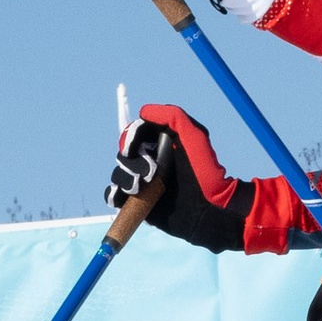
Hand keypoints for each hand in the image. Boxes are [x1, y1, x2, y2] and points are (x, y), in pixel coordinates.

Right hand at [104, 108, 249, 252]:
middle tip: (149, 173)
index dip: (130, 137)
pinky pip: (116, 196)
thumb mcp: (194, 136)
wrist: (208, 208)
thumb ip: (172, 116)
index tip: (132, 147)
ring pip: (119, 174)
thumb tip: (143, 112)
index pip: (135, 134)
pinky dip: (113, 195)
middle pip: (124, 154)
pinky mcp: (139, 202)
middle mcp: (151, 161)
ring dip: (124, 178)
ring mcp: (144, 183)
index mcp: (161, 144)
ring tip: (139, 187)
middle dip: (131, 162)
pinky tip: (123, 197)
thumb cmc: (204, 171)